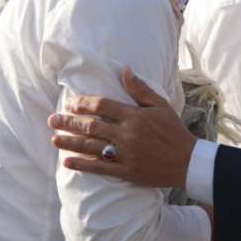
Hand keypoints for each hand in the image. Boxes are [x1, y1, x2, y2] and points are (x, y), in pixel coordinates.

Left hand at [48, 68, 195, 187]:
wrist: (187, 161)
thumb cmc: (174, 130)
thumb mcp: (161, 105)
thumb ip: (140, 89)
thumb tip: (124, 70)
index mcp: (134, 116)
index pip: (102, 106)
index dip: (84, 103)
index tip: (70, 103)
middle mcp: (126, 134)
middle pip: (91, 126)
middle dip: (69, 122)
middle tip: (53, 120)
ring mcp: (125, 154)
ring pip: (91, 146)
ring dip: (70, 142)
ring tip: (54, 139)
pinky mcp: (126, 171)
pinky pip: (99, 168)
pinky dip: (82, 165)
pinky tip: (67, 162)